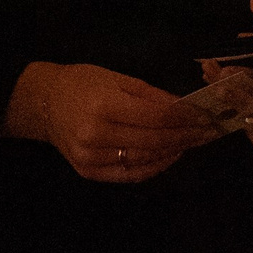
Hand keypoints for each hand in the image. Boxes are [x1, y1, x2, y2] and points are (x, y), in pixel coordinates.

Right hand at [4, 61, 204, 182]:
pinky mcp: (89, 172)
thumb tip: (186, 107)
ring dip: (173, 152)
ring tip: (193, 143)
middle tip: (207, 133)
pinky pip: (130, 173)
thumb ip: (152, 95)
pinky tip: (170, 155)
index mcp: (103, 106)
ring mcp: (91, 158)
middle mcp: (96, 136)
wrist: (45, 103)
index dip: (185, 118)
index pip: (156, 117)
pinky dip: (154, 167)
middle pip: (154, 140)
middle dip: (186, 137)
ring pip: (145, 160)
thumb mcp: (117, 79)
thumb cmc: (83, 83)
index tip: (206, 116)